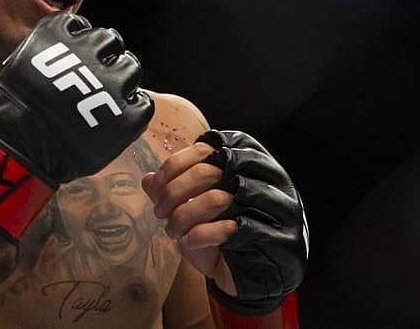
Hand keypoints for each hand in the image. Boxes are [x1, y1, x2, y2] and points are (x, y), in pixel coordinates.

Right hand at [0, 12, 154, 241]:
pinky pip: (143, 103)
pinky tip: (119, 117)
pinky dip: (133, 109)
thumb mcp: (19, 66)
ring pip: (131, 68)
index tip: (76, 56)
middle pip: (110, 41)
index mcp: (59, 34)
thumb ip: (45, 55)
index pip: (80, 26)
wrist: (20, 147)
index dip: (79, 42)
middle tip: (96, 76)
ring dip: (122, 79)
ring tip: (109, 97)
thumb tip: (59, 56)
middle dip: (105, 57)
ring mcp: (112, 81)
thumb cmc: (10, 111)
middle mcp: (89, 50)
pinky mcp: (126, 113)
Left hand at [141, 130, 306, 315]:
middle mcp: (264, 176)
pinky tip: (188, 242)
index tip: (158, 183)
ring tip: (172, 230)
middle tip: (159, 211)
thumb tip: (149, 180)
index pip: (207, 148)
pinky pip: (226, 228)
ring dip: (183, 216)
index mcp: (247, 159)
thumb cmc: (222, 233)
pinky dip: (198, 235)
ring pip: (216, 198)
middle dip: (174, 192)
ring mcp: (270, 205)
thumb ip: (174, 189)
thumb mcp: (194, 206)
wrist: (250, 272)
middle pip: (208, 171)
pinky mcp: (268, 234)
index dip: (176, 163)